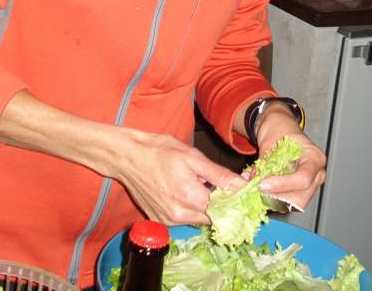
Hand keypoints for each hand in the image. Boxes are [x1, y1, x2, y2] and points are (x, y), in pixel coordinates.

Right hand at [108, 128, 241, 225]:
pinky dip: (187, 208)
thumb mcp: (193, 157)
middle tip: (212, 182)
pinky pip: (182, 219)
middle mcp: (180, 215)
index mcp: (191, 197)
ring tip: (193, 183)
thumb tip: (243, 185)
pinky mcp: (160, 221)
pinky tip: (181, 191)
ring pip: (197, 219)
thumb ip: (219, 175)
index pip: (225, 210)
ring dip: (202, 206)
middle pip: (212, 217)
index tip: (236, 189)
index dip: (233, 200)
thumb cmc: (160, 151)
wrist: (128, 157)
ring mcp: (168, 221)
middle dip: (217, 203)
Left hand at [255, 103, 325, 211]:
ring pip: (293, 204)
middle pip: (301, 198)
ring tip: (255, 188)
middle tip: (257, 190)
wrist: (281, 128)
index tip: (263, 184)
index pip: (303, 179)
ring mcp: (310, 186)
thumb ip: (265, 162)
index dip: (282, 185)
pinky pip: (287, 203)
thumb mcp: (270, 141)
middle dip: (277, 197)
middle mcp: (317, 175)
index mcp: (315, 157)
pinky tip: (260, 189)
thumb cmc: (280, 129)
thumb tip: (255, 179)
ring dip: (272, 200)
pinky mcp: (300, 192)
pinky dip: (271, 199)